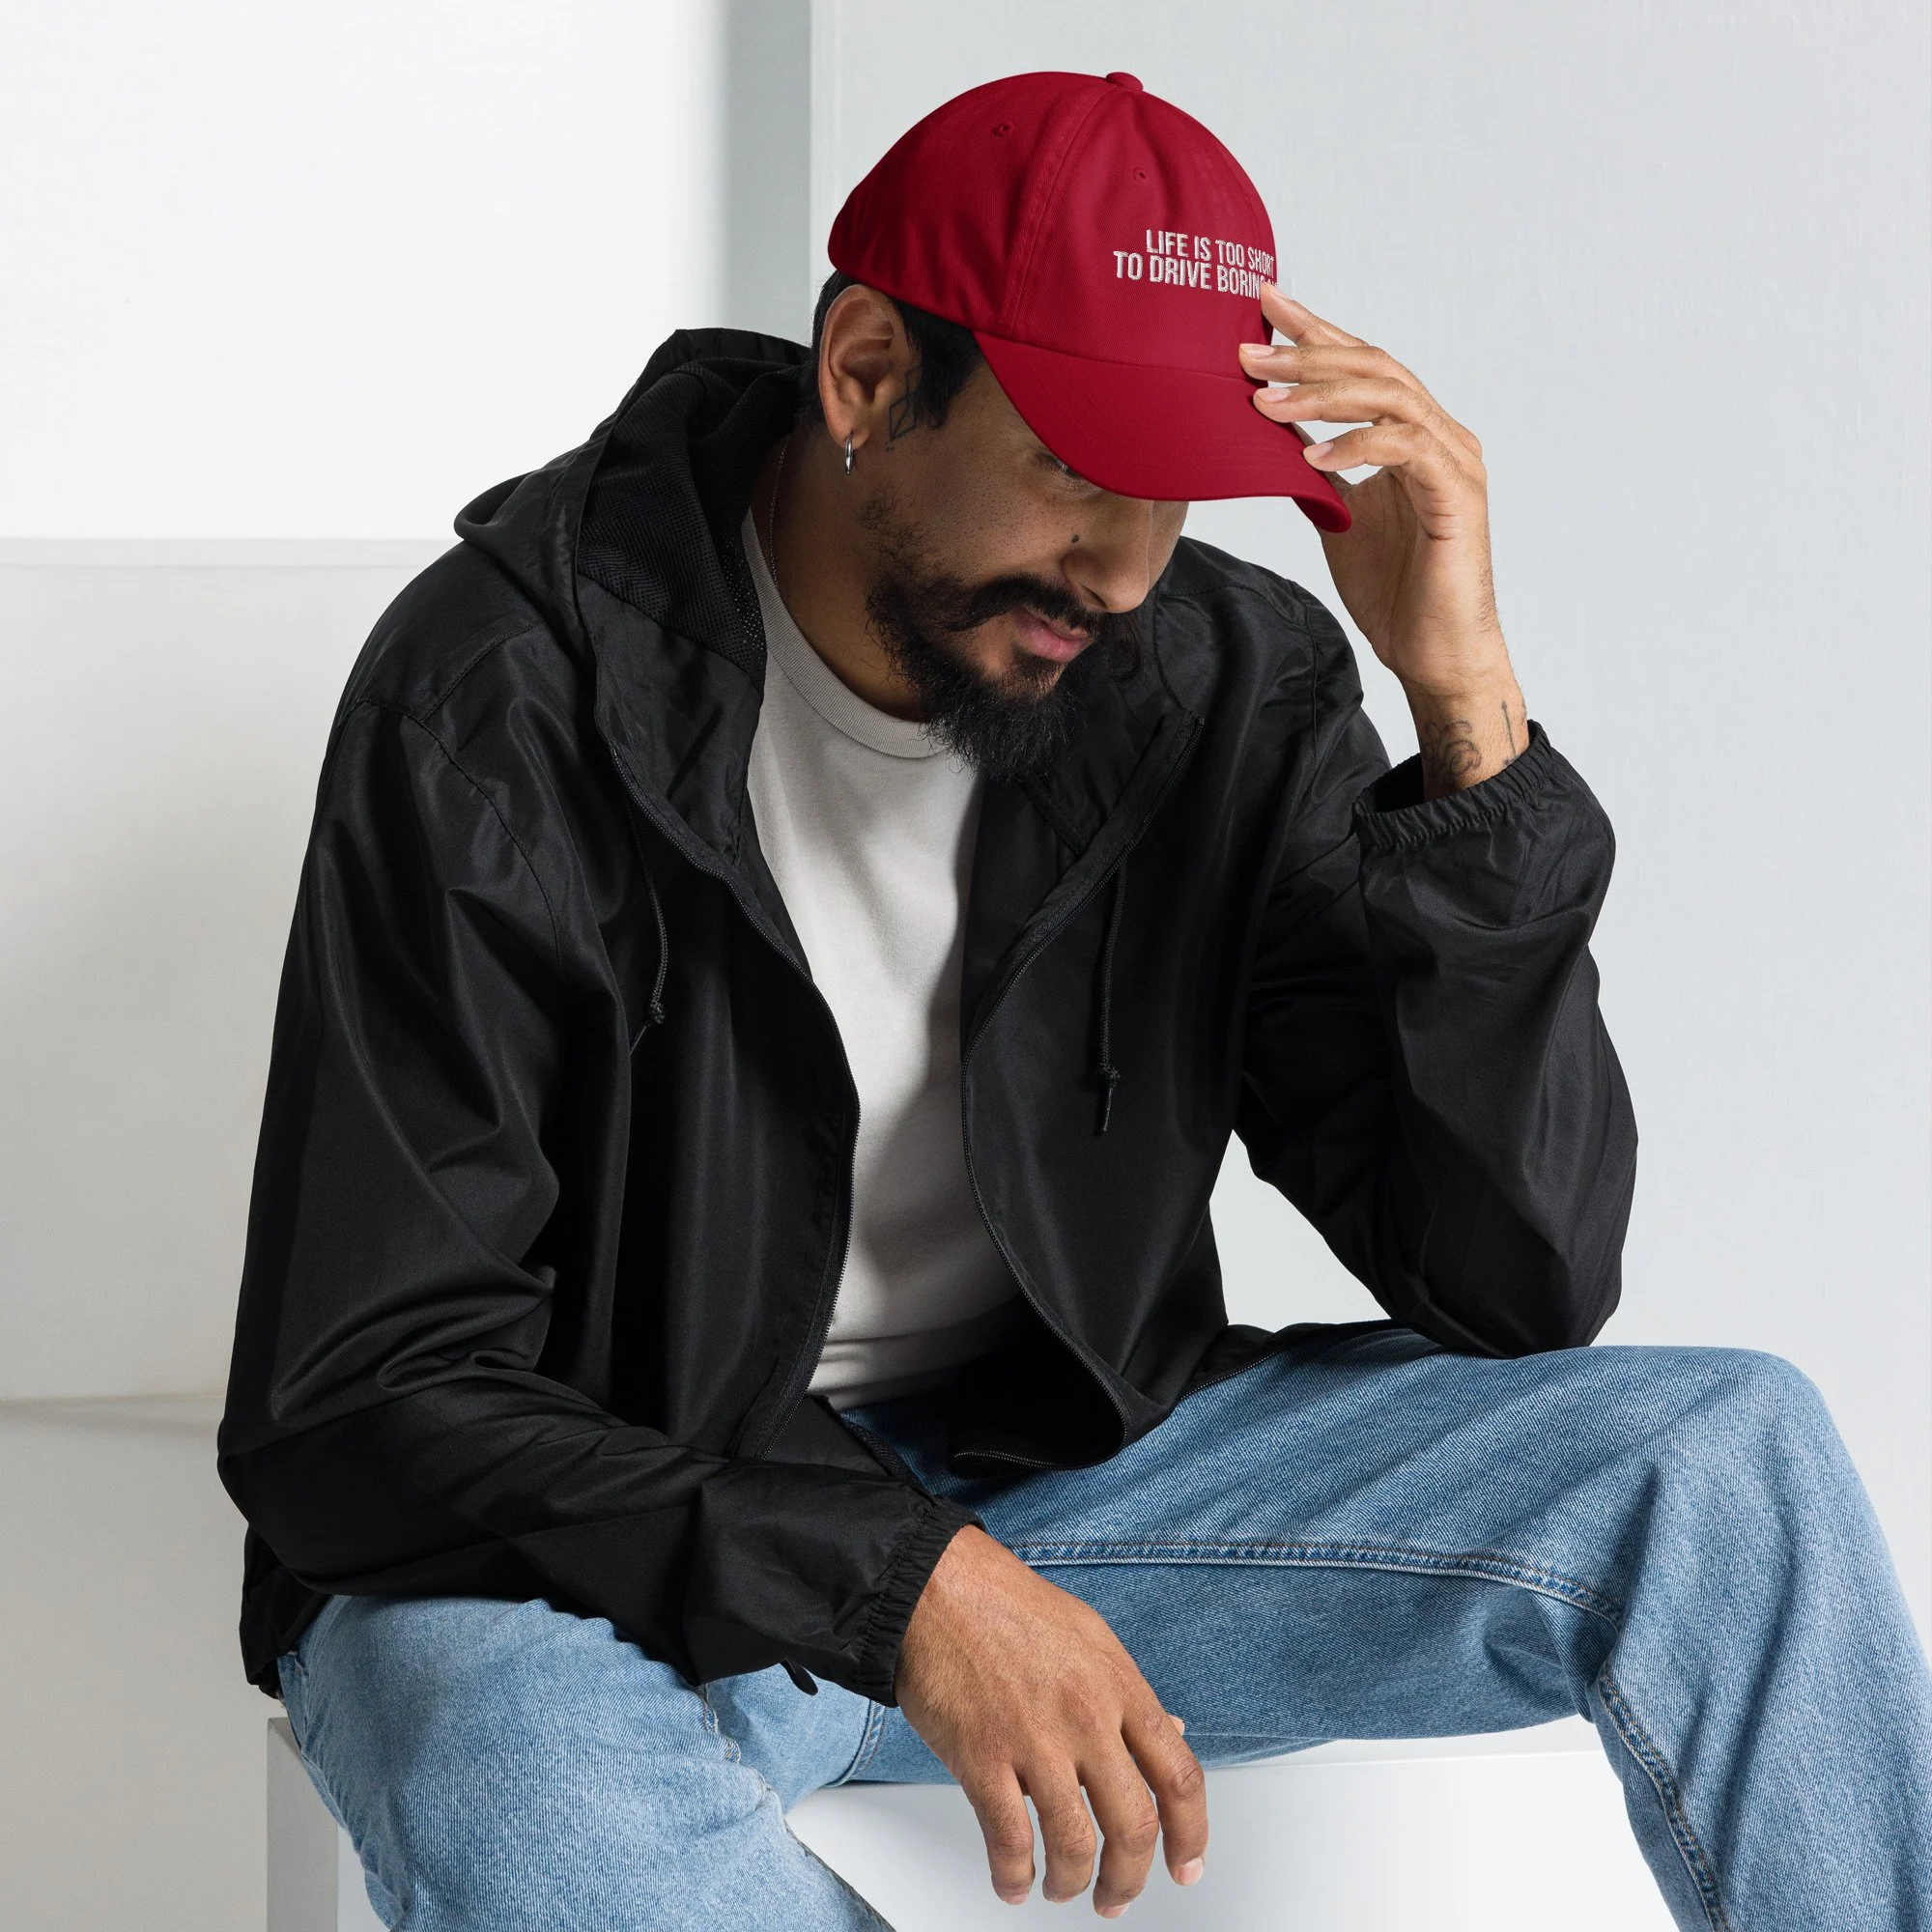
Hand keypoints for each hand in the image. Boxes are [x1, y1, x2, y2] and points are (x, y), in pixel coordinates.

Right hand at [895, 1526, 1206, 1915]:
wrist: (938, 1587)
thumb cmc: (1009, 1606)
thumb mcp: (1092, 1637)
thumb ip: (1130, 1694)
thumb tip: (1172, 1735)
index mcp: (1120, 1685)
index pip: (1179, 1776)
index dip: (1192, 1835)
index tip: (1186, 1866)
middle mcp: (1086, 1716)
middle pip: (1134, 1826)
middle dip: (1128, 1880)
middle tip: (1116, 1898)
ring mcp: (1035, 1739)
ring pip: (1074, 1845)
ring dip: (1071, 1885)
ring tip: (1062, 1890)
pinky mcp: (982, 1757)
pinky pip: (1009, 1840)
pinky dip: (1013, 1877)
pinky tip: (1013, 1882)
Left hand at [1240, 288, 1526, 797]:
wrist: (1433, 654)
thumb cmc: (1395, 589)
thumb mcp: (1337, 515)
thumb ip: (1314, 470)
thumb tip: (1268, 431)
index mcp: (1413, 433)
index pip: (1362, 365)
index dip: (1316, 331)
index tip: (1264, 304)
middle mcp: (1440, 435)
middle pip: (1375, 367)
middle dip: (1309, 353)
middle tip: (1249, 349)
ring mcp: (1453, 461)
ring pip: (1390, 398)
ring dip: (1323, 394)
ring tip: (1266, 399)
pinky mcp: (1458, 496)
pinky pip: (1405, 450)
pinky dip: (1357, 445)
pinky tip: (1313, 456)